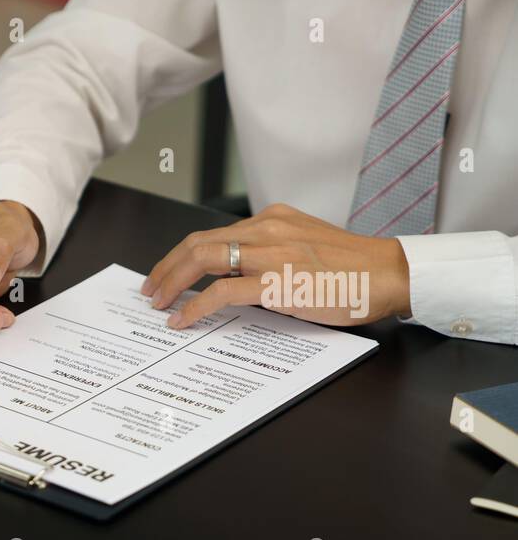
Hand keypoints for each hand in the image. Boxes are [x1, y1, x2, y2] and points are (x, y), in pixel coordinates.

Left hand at [142, 203, 410, 327]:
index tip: (166, 272)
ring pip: (202, 260)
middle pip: (198, 243)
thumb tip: (238, 278)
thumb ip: (273, 253)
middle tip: (150, 289)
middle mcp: (267, 230)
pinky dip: (194, 306)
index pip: (214, 233)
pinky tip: (181, 320)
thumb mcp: (306, 247)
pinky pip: (220, 292)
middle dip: (166, 267)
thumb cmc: (354, 269)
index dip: (182, 254)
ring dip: (172, 284)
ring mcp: (270, 254)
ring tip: (158, 304)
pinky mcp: (275, 281)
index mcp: (273, 219)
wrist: (389, 274)